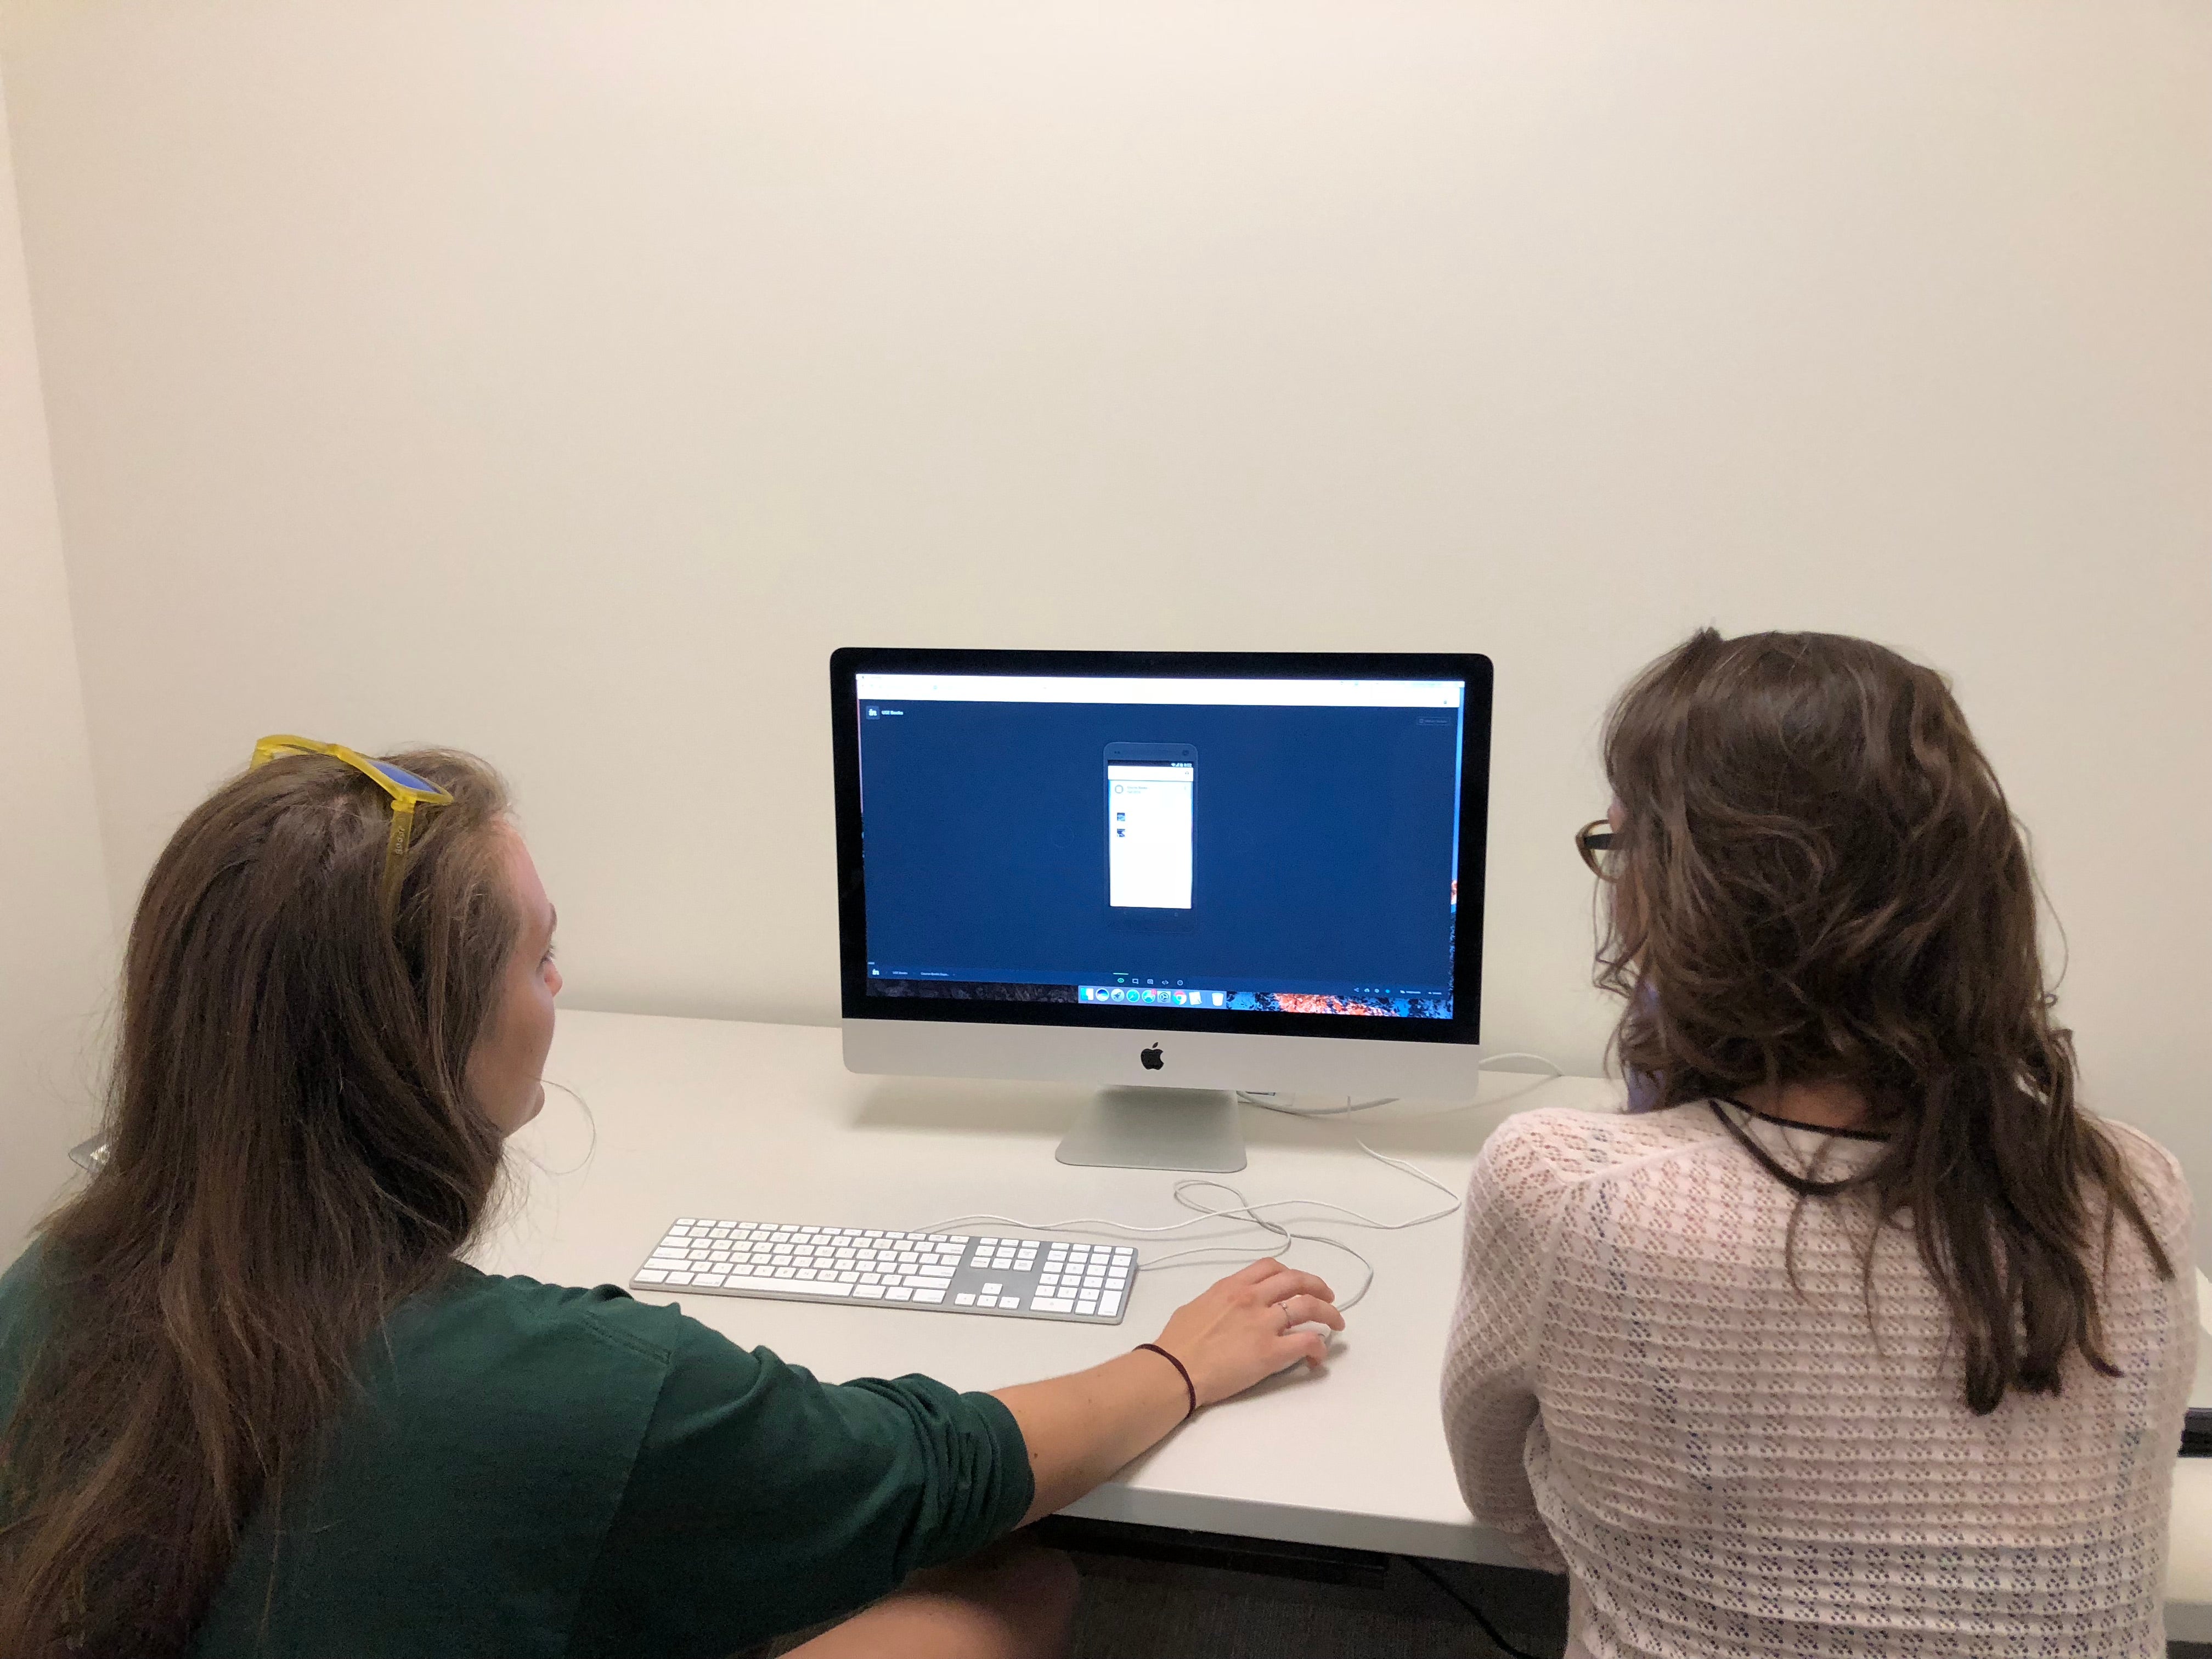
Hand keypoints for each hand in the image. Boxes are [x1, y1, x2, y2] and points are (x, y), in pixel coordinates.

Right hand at [1150, 1258, 1342, 1407]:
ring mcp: (1264, 1324)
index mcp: (1233, 1286)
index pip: (1271, 1267)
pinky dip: (1319, 1348)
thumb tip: (1229, 1308)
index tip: (1299, 1282)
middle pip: (1297, 1281)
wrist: (1175, 1369)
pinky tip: (1317, 1357)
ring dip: (1329, 1314)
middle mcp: (1252, 1298)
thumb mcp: (1197, 1305)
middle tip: (1329, 1298)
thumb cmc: (1177, 1342)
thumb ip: (1220, 1301)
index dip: (1291, 1273)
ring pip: (1309, 1307)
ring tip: (1336, 1324)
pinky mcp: (1271, 1352)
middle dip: (1318, 1287)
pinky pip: (1307, 1342)